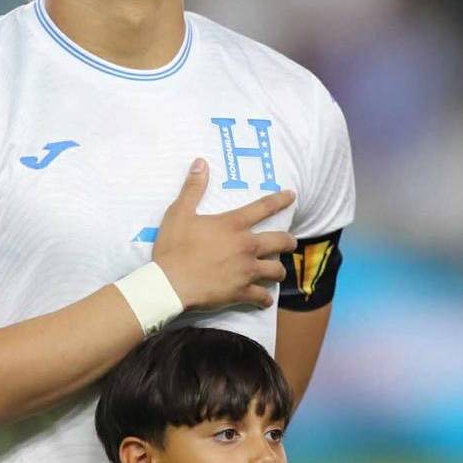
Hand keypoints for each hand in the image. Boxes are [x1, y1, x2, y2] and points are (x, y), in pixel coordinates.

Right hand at [153, 158, 296, 309]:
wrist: (169, 283)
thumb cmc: (174, 247)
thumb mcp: (179, 213)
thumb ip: (193, 188)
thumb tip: (201, 162)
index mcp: (233, 225)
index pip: (264, 207)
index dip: (280, 200)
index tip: (292, 196)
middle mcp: (246, 246)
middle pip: (280, 241)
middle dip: (289, 241)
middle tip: (291, 242)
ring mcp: (246, 271)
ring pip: (276, 271)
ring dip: (279, 271)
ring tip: (278, 272)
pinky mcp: (241, 292)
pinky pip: (262, 296)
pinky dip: (265, 298)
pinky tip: (265, 300)